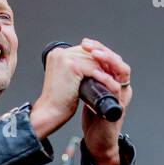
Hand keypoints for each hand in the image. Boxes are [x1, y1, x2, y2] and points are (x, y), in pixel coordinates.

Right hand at [30, 40, 131, 154]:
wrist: (50, 113)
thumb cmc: (58, 101)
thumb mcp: (67, 80)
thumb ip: (76, 70)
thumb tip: (92, 68)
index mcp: (57, 54)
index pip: (83, 51)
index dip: (97, 60)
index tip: (107, 70)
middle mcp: (60, 52)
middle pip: (89, 53)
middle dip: (103, 64)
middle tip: (114, 75)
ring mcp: (65, 57)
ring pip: (93, 61)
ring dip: (105, 71)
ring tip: (114, 81)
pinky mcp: (72, 66)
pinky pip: (93, 70)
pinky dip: (103, 77)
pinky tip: (110, 85)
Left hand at [77, 39, 131, 164]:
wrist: (98, 141)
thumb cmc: (94, 119)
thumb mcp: (89, 94)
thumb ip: (87, 80)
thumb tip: (74, 64)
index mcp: (114, 82)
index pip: (111, 59)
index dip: (99, 48)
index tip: (84, 43)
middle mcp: (121, 87)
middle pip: (118, 60)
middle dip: (103, 50)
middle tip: (89, 46)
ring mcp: (122, 96)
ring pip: (122, 71)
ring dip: (108, 60)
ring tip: (94, 54)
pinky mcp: (119, 107)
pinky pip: (116, 89)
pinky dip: (107, 80)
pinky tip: (97, 74)